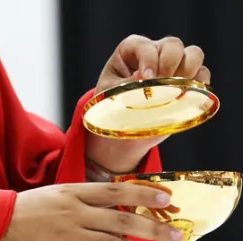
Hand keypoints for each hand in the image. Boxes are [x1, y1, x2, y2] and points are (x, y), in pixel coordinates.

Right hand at [0, 182, 182, 240]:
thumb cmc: (13, 216)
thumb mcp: (46, 198)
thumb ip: (73, 202)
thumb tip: (100, 213)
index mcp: (70, 193)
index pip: (116, 191)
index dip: (144, 193)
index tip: (166, 198)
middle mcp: (74, 212)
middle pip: (124, 218)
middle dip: (153, 227)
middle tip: (174, 235)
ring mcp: (68, 236)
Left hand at [86, 35, 210, 172]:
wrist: (120, 125)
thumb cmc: (109, 103)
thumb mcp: (108, 94)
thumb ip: (123, 86)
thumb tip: (145, 80)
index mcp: (131, 50)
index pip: (144, 46)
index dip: (148, 60)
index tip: (145, 78)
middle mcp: (155, 52)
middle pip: (173, 44)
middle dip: (169, 62)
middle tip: (162, 84)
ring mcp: (174, 65)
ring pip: (193, 54)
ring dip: (188, 69)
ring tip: (176, 88)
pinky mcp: (187, 81)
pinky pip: (202, 74)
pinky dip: (199, 82)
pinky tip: (187, 94)